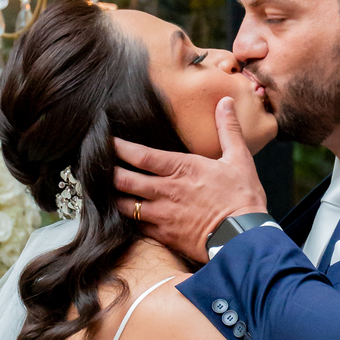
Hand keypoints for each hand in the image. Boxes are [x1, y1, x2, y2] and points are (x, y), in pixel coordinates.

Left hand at [114, 97, 269, 260]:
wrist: (245, 237)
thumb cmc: (243, 198)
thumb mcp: (239, 158)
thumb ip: (227, 128)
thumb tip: (225, 101)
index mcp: (181, 168)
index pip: (140, 155)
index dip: (118, 147)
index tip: (105, 141)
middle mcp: (165, 190)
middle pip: (123, 179)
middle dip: (106, 172)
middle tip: (94, 165)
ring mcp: (161, 215)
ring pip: (123, 205)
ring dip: (112, 197)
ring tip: (101, 190)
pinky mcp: (163, 236)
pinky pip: (135, 227)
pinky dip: (125, 220)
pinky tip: (120, 216)